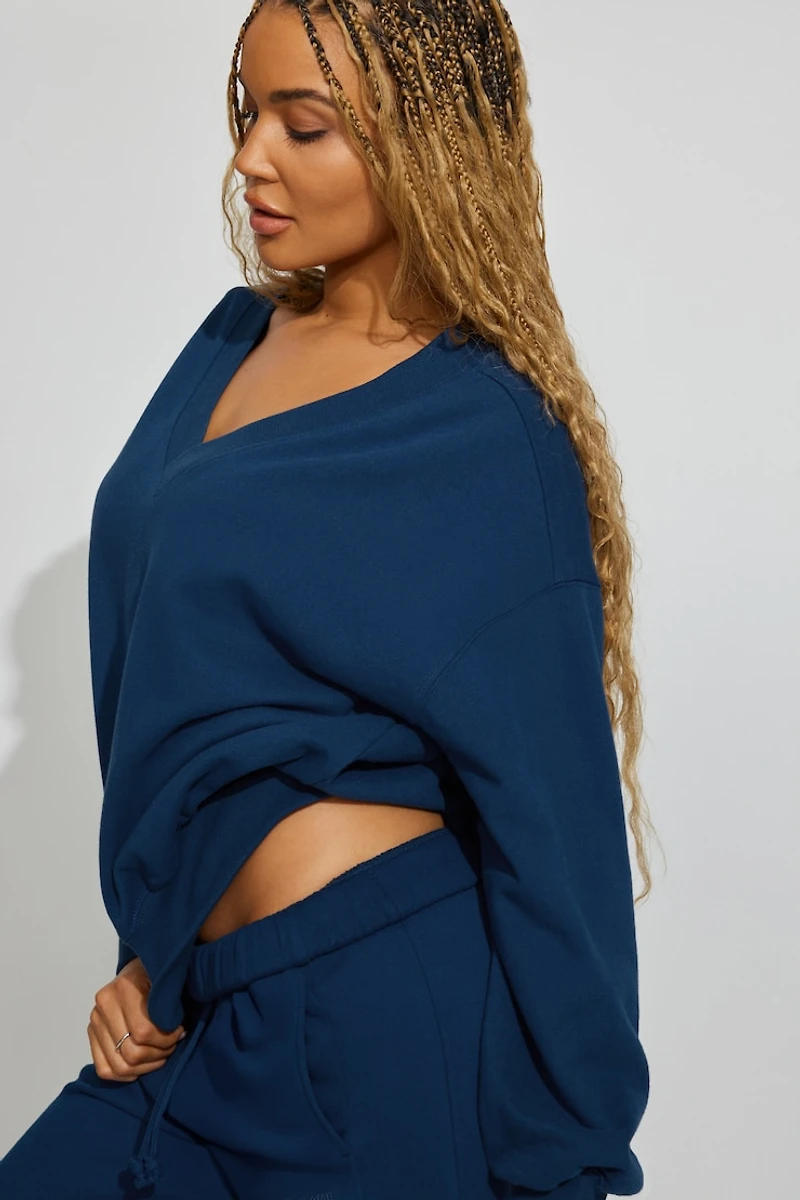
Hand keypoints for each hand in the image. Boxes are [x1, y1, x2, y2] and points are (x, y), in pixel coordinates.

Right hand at [88, 957, 185, 1081]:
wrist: (139, 971)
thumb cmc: (158, 977)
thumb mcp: (168, 982)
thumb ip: (169, 1005)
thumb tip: (176, 1033)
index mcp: (123, 989)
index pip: (144, 1032)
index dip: (167, 1039)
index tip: (180, 1031)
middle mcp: (103, 1006)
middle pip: (131, 1053)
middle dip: (158, 1054)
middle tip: (172, 1044)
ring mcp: (95, 1022)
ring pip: (119, 1066)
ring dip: (145, 1067)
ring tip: (160, 1054)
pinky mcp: (92, 1035)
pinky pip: (104, 1070)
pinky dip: (126, 1074)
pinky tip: (142, 1065)